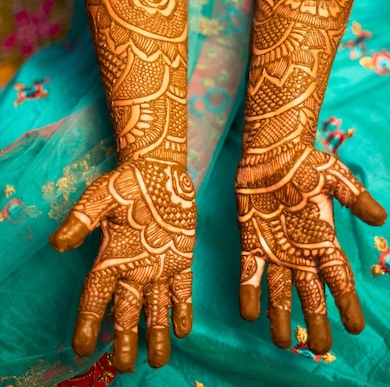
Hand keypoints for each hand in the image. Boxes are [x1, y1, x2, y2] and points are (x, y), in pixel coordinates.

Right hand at [50, 159, 195, 371]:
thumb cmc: (125, 182)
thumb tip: (58, 244)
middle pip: (126, 312)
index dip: (89, 322)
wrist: (157, 170)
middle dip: (125, 339)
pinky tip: (184, 329)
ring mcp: (158, 265)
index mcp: (110, 257)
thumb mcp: (100, 197)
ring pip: (156, 307)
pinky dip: (183, 308)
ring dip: (157, 333)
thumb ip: (82, 219)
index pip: (95, 297)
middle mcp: (133, 268)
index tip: (83, 347)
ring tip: (159, 361)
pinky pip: (182, 289)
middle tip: (123, 367)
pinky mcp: (180, 258)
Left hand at [236, 145, 385, 353]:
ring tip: (283, 343)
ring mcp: (275, 250)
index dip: (347, 302)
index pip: (339, 277)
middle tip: (320, 348)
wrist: (272, 154)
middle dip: (316, 320)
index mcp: (323, 240)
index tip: (355, 327)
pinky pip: (250, 273)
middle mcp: (300, 252)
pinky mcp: (250, 243)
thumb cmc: (306, 164)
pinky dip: (250, 293)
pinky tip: (249, 314)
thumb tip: (380, 218)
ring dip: (281, 317)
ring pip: (280, 292)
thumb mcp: (335, 176)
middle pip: (311, 294)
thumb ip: (356, 197)